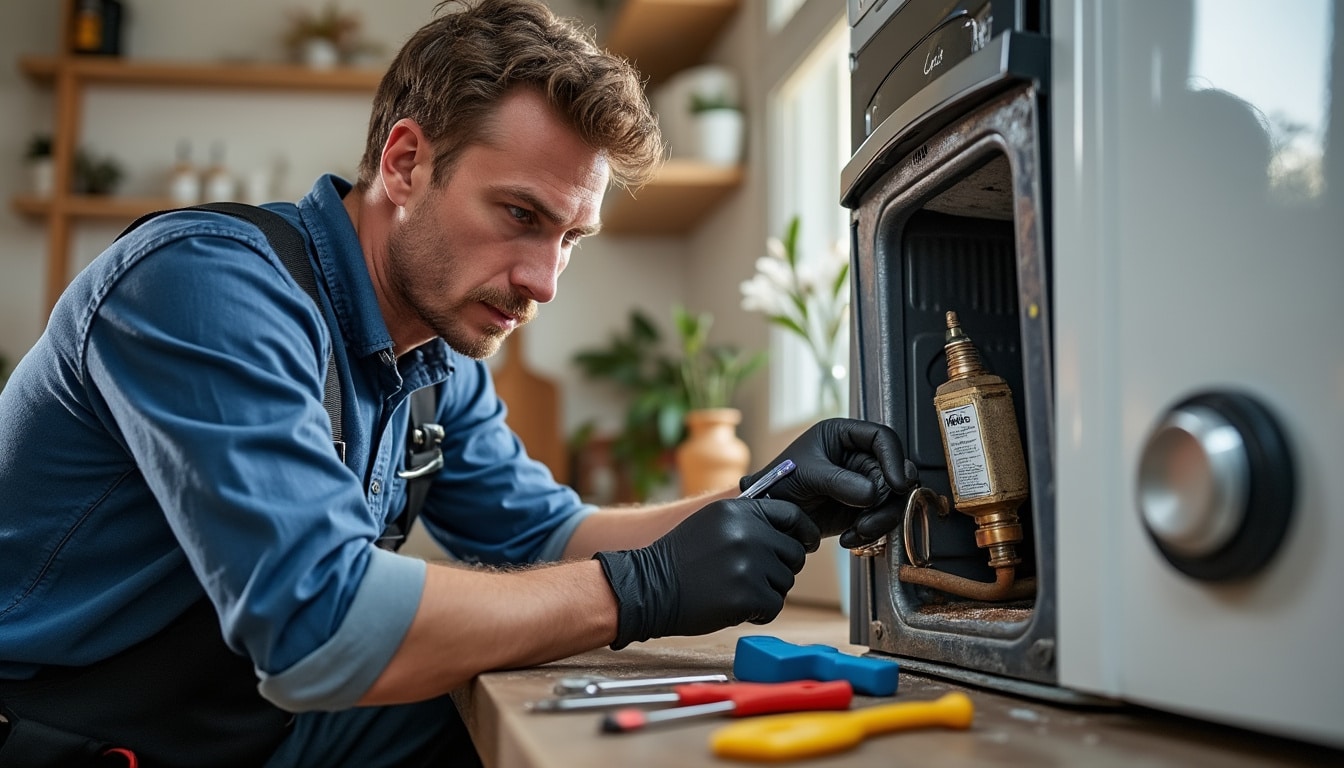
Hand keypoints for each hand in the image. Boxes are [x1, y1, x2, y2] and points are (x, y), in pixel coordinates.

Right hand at [594, 498, 819, 649]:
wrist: (649, 588)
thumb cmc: (680, 559)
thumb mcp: (712, 522)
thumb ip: (749, 520)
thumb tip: (792, 530)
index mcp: (739, 511)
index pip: (792, 514)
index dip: (803, 531)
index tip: (805, 543)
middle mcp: (747, 533)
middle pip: (794, 553)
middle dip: (780, 567)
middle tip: (751, 576)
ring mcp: (748, 565)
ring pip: (785, 582)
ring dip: (767, 591)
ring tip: (734, 590)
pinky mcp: (748, 595)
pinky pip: (775, 606)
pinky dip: (759, 612)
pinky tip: (734, 607)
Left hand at [741, 418, 917, 547]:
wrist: (771, 515)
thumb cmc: (780, 481)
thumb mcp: (807, 474)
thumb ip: (839, 481)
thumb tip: (872, 494)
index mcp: (843, 436)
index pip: (882, 438)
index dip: (894, 459)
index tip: (897, 483)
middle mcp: (858, 457)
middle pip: (895, 472)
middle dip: (889, 497)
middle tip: (874, 513)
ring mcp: (863, 483)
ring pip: (893, 498)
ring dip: (882, 518)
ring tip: (860, 529)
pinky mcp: (863, 508)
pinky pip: (882, 518)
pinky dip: (872, 531)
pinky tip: (851, 536)